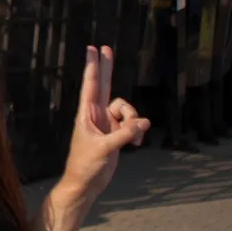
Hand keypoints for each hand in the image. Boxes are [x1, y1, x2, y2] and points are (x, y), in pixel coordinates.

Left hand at [59, 46, 149, 206]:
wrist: (87, 183)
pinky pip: (133, 124)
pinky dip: (138, 131)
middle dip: (106, 68)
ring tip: (134, 137)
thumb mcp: (105, 148)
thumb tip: (144, 122)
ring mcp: (107, 124)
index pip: (90, 86)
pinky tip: (137, 143)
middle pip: (104, 85)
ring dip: (134, 121)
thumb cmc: (86, 165)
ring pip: (127, 110)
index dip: (92, 67)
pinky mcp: (117, 134)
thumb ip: (124, 134)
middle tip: (106, 47)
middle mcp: (97, 115)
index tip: (92, 49)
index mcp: (87, 115)